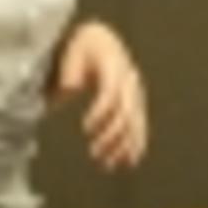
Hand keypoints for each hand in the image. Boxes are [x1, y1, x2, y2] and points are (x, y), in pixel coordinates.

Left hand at [49, 21, 148, 171]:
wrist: (100, 42)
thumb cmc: (82, 47)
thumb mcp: (72, 52)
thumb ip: (69, 70)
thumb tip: (69, 88)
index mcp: (113, 65)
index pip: (110, 94)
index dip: (100, 113)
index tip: (85, 128)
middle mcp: (129, 80)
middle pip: (125, 113)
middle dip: (111, 136)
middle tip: (94, 153)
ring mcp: (135, 92)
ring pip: (133, 123)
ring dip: (121, 146)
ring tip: (106, 165)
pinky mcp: (135, 103)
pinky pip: (138, 126)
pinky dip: (134, 144)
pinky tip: (128, 162)